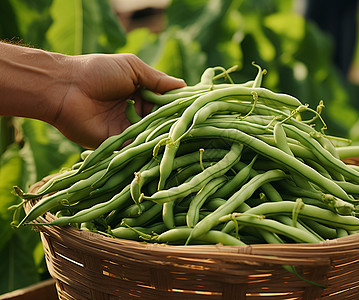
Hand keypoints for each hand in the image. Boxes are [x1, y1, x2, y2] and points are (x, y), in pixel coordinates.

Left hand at [53, 53, 185, 148]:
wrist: (65, 88)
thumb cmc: (97, 71)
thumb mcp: (132, 68)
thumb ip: (157, 79)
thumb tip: (185, 85)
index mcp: (140, 93)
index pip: (166, 101)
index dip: (180, 104)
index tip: (198, 108)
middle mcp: (136, 112)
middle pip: (161, 120)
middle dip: (175, 122)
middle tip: (194, 125)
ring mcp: (127, 129)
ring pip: (152, 135)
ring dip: (164, 135)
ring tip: (183, 136)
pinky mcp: (117, 143)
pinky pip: (136, 147)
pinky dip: (149, 146)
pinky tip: (164, 145)